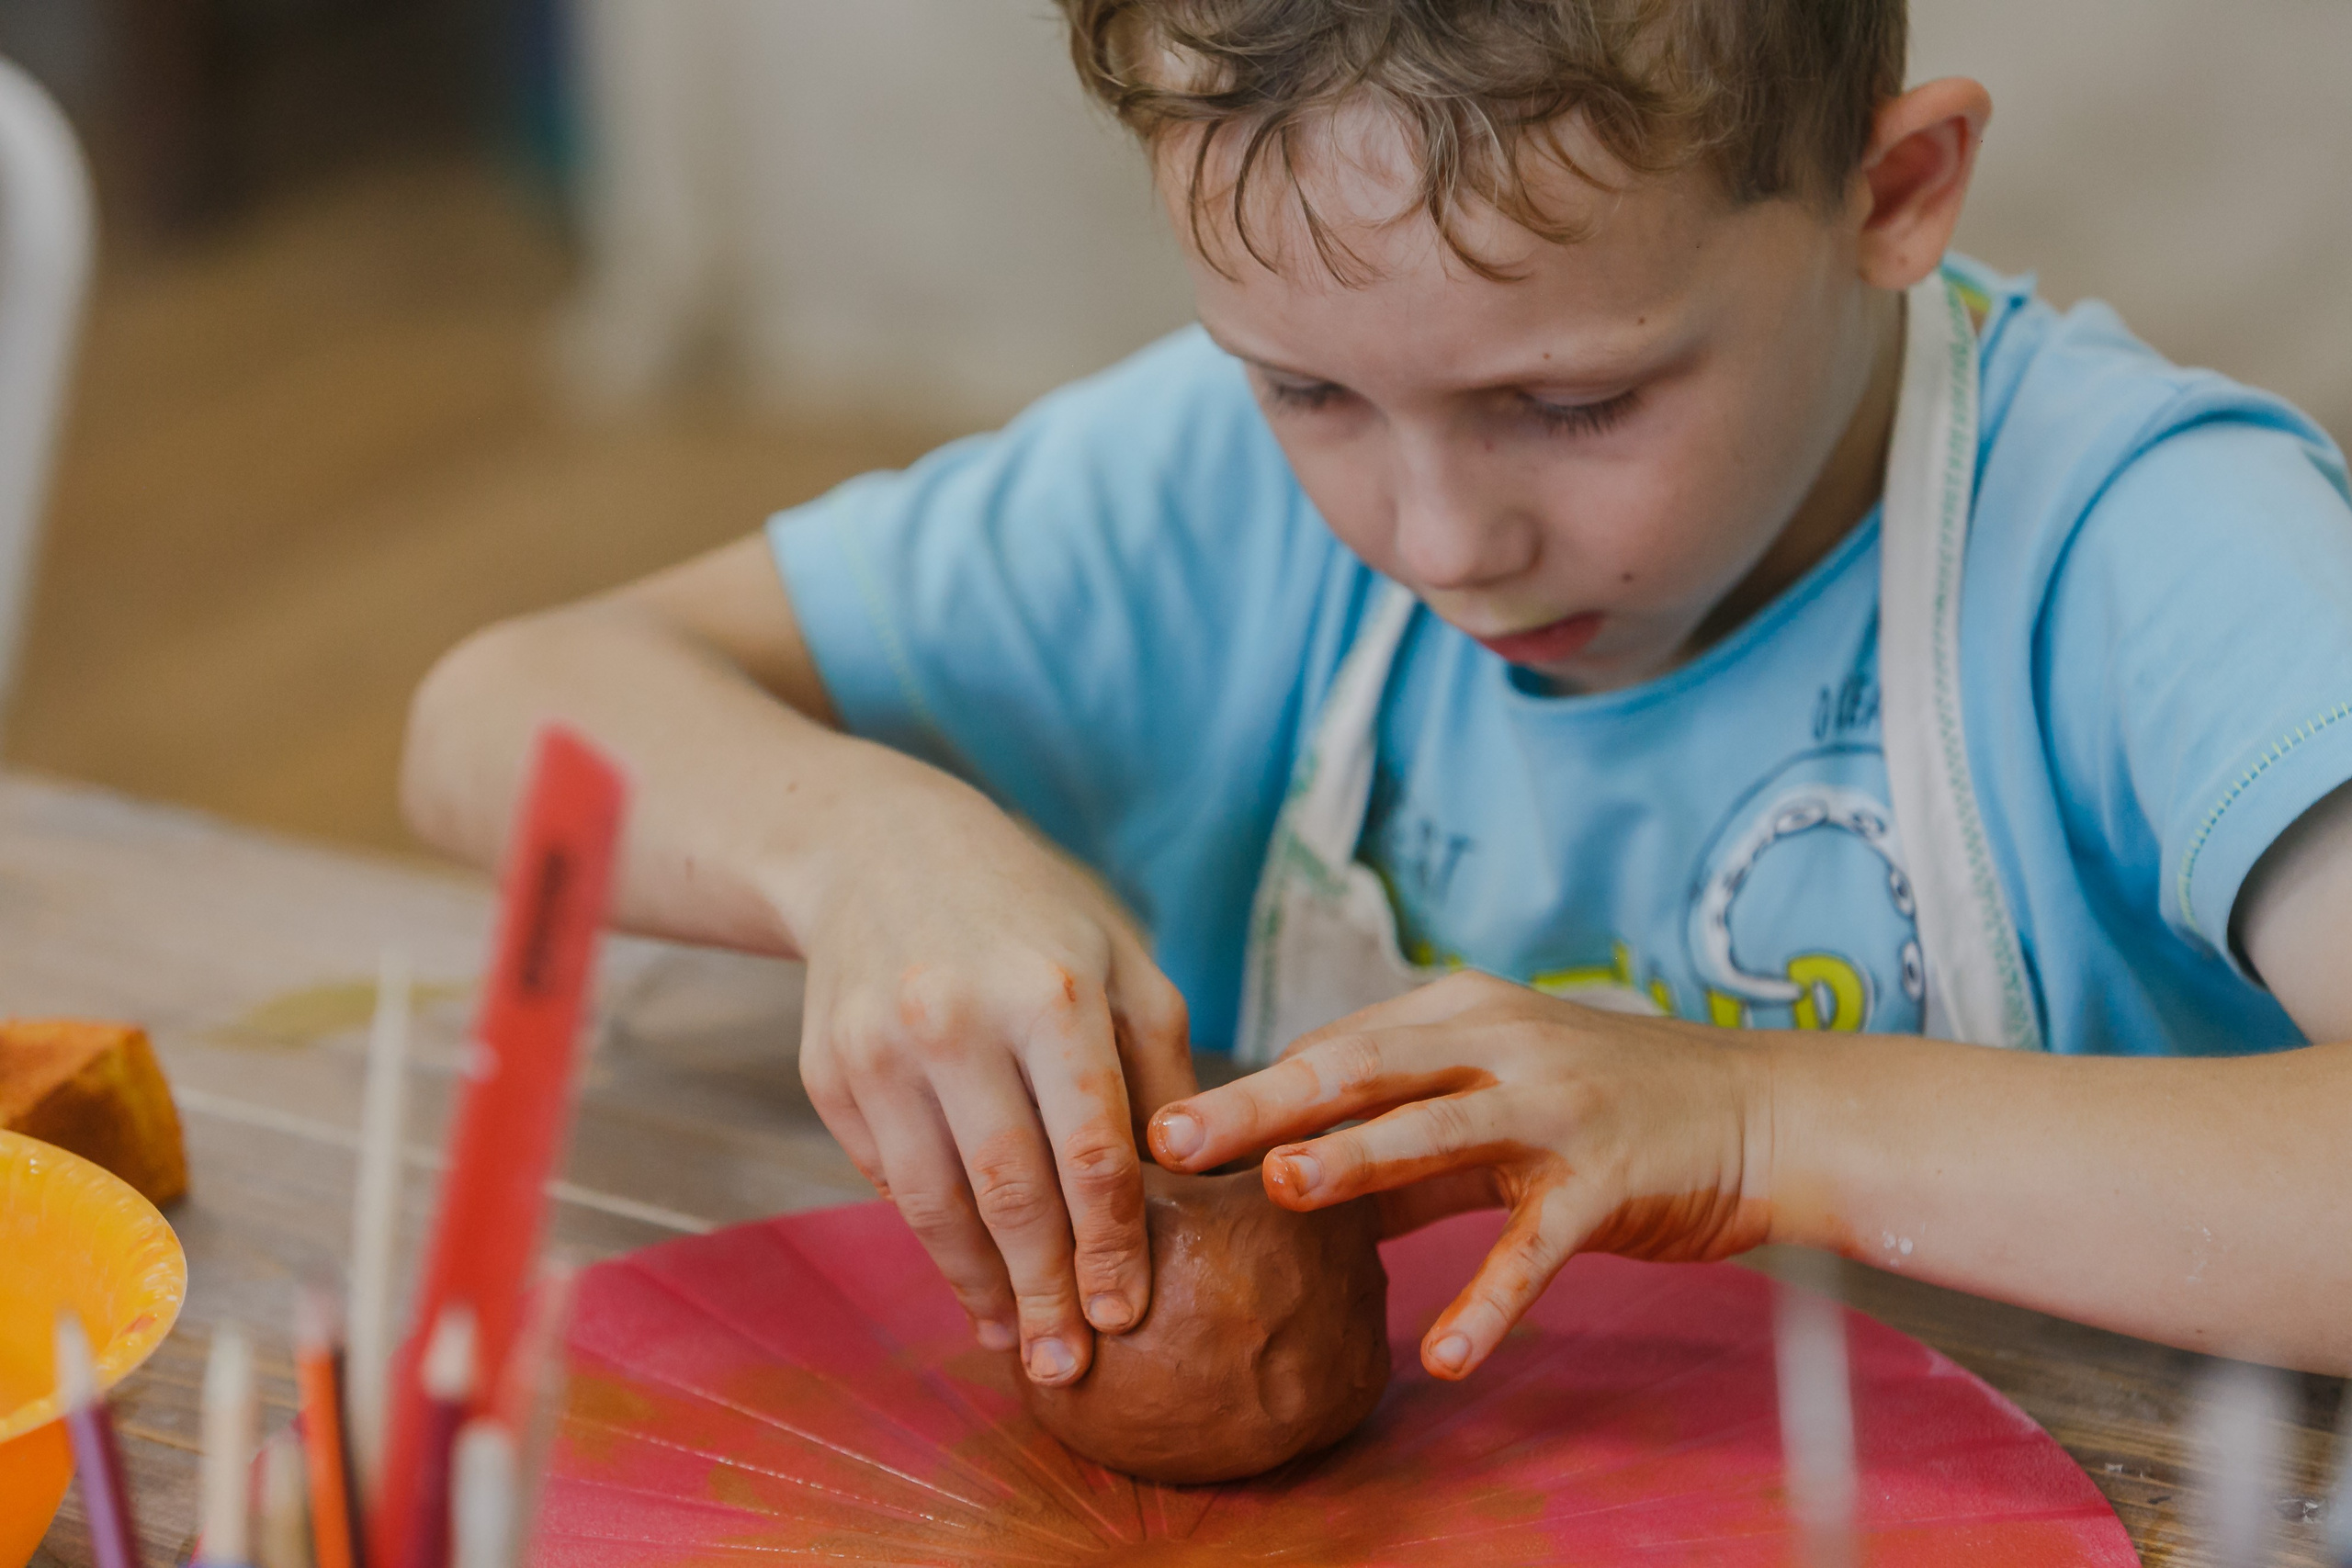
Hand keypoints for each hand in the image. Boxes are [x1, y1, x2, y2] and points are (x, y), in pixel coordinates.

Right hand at [789, 757, 1195, 1385]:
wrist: (877, 846)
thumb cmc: (1030, 915)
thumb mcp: (1121, 962)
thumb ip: (1160, 1072)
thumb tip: (1186, 1193)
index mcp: (1049, 991)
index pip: (1090, 1151)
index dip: (1111, 1247)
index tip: (1126, 1317)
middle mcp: (955, 1019)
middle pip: (1009, 1194)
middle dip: (1043, 1292)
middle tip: (1066, 1368)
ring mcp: (879, 1047)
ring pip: (932, 1203)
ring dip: (975, 1285)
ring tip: (1011, 1337)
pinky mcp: (827, 1068)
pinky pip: (881, 1175)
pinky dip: (924, 1229)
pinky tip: (961, 1265)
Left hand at [1144, 971, 1772, 1380]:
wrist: (1761, 1112)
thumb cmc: (1610, 1105)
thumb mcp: (1495, 1098)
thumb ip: (1401, 1136)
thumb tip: (1291, 1179)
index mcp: (1460, 1013)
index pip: (1336, 1048)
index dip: (1249, 1087)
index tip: (1164, 1125)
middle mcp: (1501, 1042)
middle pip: (1363, 1066)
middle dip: (1261, 1101)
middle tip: (1171, 1139)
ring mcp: (1558, 1106)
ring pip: (1440, 1128)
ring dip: (1359, 1158)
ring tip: (1278, 1189)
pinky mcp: (1610, 1177)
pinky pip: (1538, 1245)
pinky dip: (1491, 1298)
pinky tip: (1445, 1353)